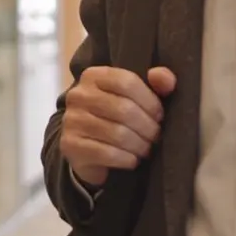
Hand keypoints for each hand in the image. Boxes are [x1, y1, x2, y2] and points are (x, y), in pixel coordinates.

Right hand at [59, 66, 176, 187]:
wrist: (87, 147)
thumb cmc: (118, 117)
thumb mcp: (137, 96)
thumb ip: (157, 83)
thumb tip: (165, 78)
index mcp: (94, 76)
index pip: (127, 82)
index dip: (150, 101)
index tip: (159, 115)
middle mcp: (78, 95)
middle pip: (124, 109)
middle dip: (147, 126)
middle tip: (156, 136)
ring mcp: (72, 120)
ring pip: (117, 133)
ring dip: (139, 145)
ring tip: (146, 148)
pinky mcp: (71, 145)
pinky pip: (107, 153)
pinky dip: (126, 159)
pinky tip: (132, 160)